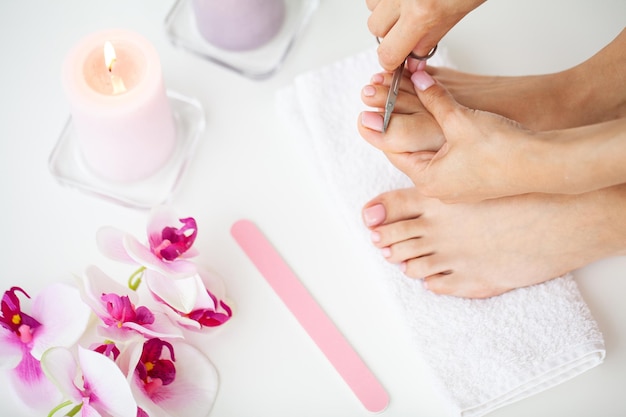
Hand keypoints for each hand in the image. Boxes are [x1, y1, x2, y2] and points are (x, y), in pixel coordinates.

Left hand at [359, 69, 541, 202]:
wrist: (543, 165)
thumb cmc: (503, 151)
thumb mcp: (460, 119)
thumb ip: (435, 99)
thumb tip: (417, 80)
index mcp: (428, 179)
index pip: (393, 149)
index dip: (380, 127)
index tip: (368, 112)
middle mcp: (438, 189)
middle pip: (409, 154)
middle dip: (399, 129)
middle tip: (384, 109)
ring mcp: (456, 189)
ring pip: (429, 157)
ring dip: (420, 135)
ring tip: (411, 115)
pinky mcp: (472, 184)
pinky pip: (447, 162)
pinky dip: (439, 143)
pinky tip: (441, 129)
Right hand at [366, 0, 485, 70]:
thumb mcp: (459, 12)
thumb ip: (432, 37)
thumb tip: (414, 57)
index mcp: (422, 13)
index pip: (389, 53)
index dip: (391, 61)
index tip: (396, 60)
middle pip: (375, 29)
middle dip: (390, 33)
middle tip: (408, 29)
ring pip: (372, 6)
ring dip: (386, 10)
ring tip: (408, 4)